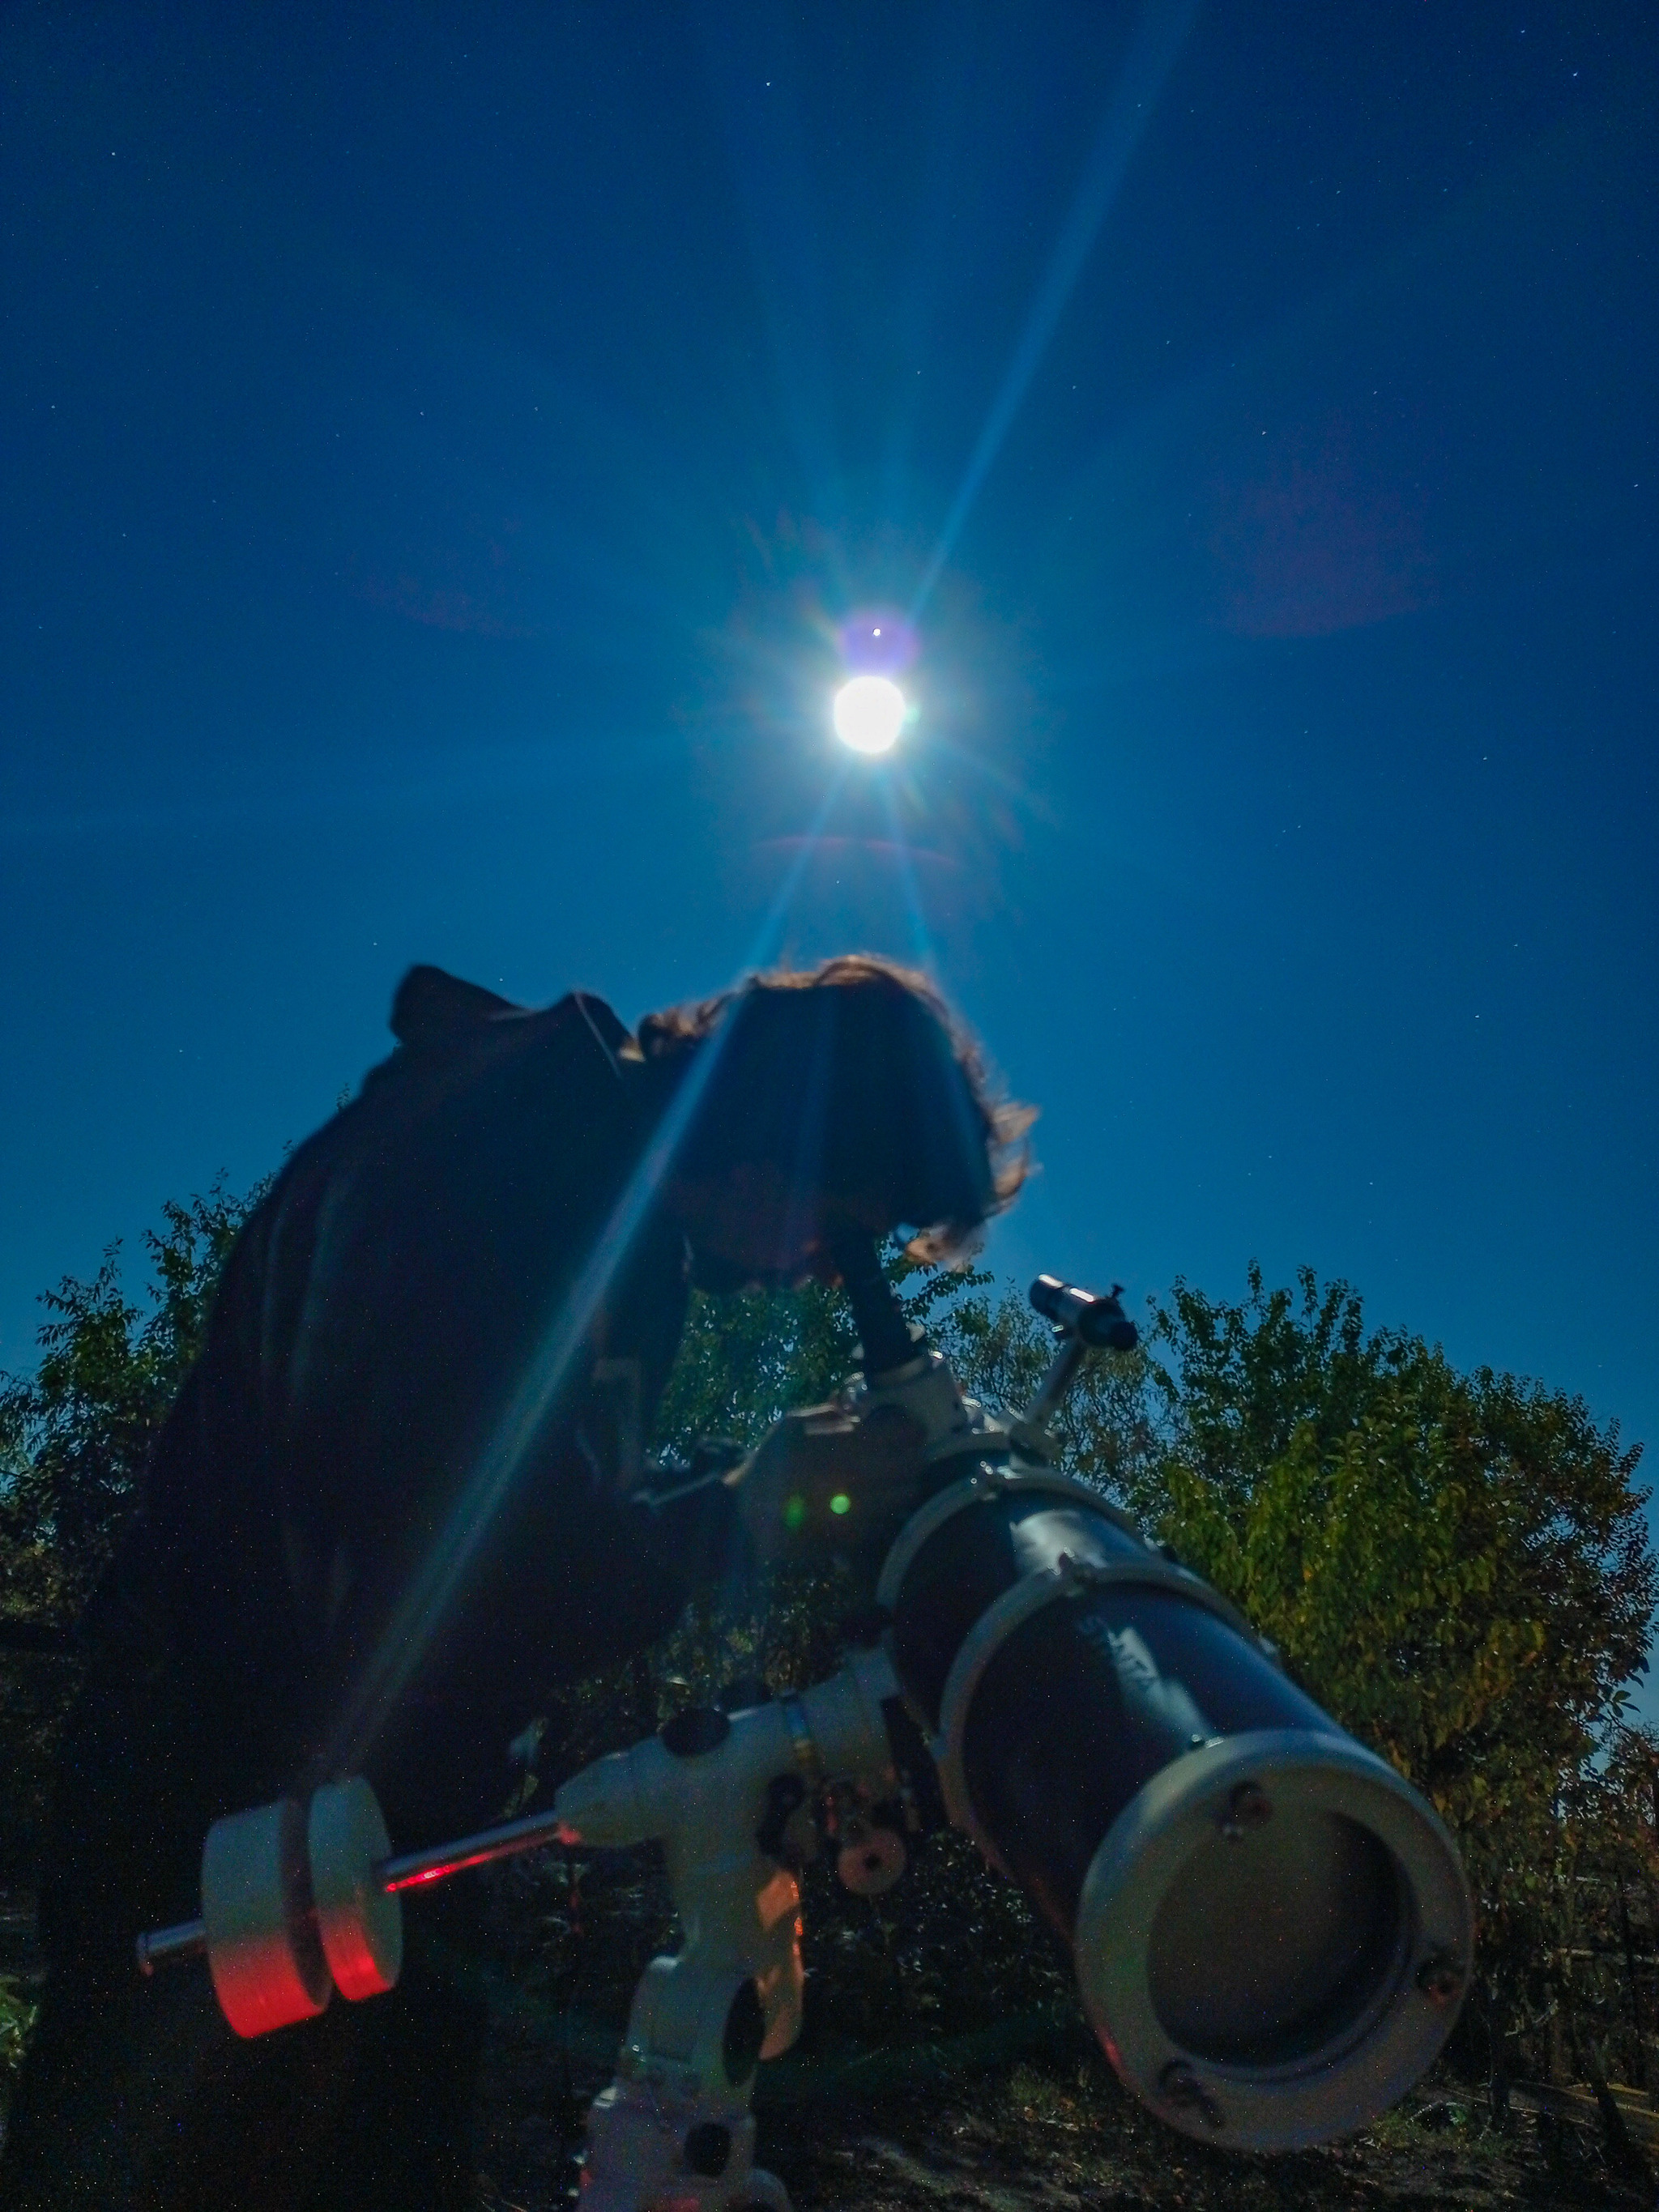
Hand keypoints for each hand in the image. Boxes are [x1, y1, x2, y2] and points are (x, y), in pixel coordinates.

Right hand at [726, 1400, 927, 1566]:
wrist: (747, 1514)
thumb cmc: (771, 1463)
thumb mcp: (792, 1424)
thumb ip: (831, 1411)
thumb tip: (864, 1403)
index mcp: (837, 1446)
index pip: (897, 1434)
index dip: (910, 1430)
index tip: (912, 1428)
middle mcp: (852, 1479)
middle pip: (909, 1465)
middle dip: (913, 1457)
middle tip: (910, 1452)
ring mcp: (855, 1511)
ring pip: (904, 1494)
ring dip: (905, 1483)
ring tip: (895, 1477)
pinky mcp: (853, 1537)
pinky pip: (887, 1517)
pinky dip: (887, 1507)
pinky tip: (874, 1500)